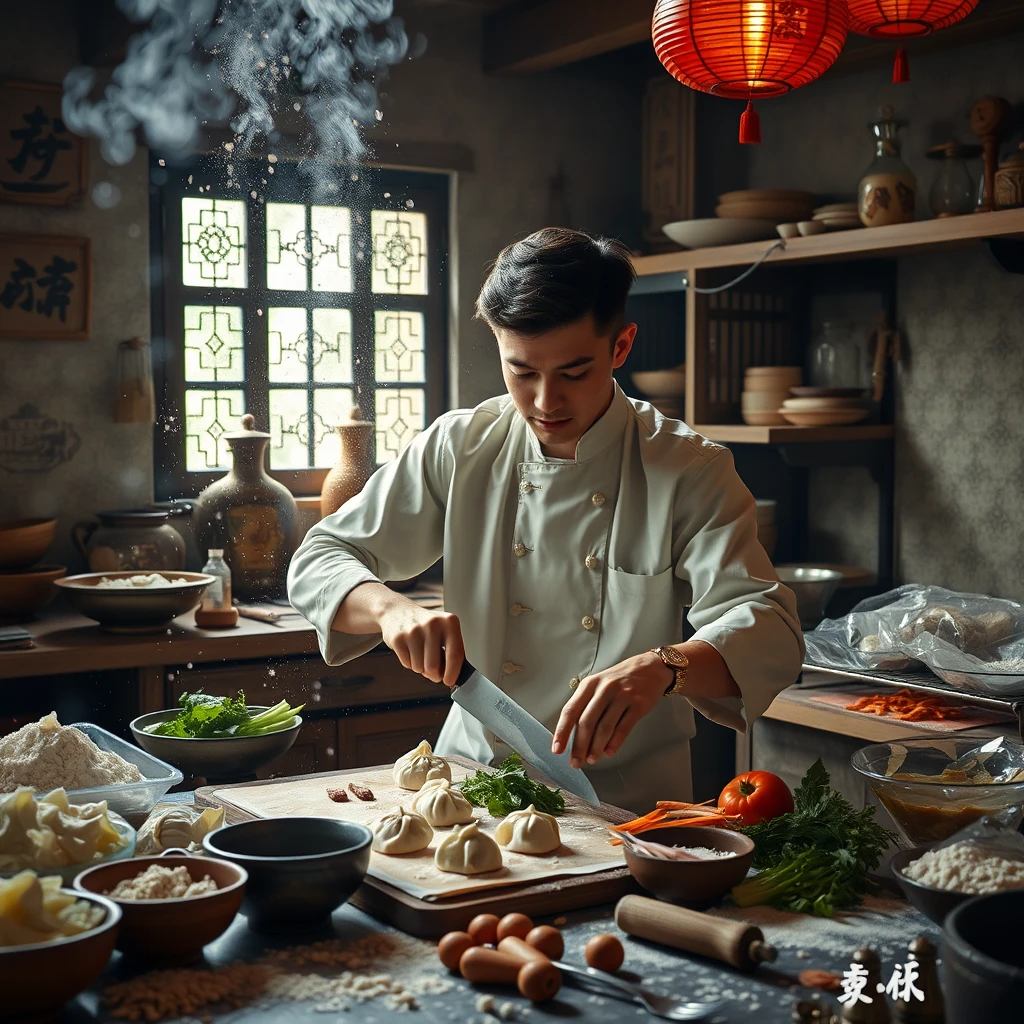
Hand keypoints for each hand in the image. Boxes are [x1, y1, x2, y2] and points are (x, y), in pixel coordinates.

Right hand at [379, 603, 465, 687]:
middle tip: (432, 671)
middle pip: (433, 666)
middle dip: (433, 674)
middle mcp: (433, 624)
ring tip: (419, 653)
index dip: (453, 673)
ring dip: (420, 667)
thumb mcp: (444, 631)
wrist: (398, 611)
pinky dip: (409, 663)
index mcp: (449, 622)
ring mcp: (414, 630)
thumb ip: (451, 652)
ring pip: (419, 667)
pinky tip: (409, 649)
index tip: (449, 682)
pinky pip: (407, 664)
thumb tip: (452, 677)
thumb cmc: (426, 626)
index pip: (455, 654)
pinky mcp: (398, 638)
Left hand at [551, 652, 671, 768]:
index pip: (570, 710)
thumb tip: (573, 736)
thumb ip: (586, 705)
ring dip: (596, 747)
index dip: (562, 732)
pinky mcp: (638, 704)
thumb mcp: (598, 685)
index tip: (557, 749)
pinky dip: (614, 743)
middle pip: (586, 722)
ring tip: (591, 759)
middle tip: (576, 762)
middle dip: (579, 746)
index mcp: (589, 684)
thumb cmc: (619, 680)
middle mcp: (604, 689)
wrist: (650, 668)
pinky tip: (608, 752)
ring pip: (604, 727)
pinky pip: (624, 728)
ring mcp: (622, 696)